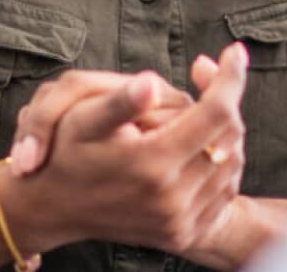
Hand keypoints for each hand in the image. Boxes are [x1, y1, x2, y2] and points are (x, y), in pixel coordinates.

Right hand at [2, 43, 249, 258]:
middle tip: (206, 77)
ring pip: (232, 162)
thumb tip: (151, 85)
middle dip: (225, 100)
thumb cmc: (65, 154)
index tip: (234, 52)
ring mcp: (179, 221)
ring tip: (198, 111)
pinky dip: (221, 162)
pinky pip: (224, 191)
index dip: (230, 77)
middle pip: (229, 136)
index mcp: (151, 164)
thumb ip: (119, 102)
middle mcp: (171, 199)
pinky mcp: (183, 234)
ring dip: (224, 131)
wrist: (52, 208)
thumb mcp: (80, 119)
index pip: (216, 113)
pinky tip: (198, 144)